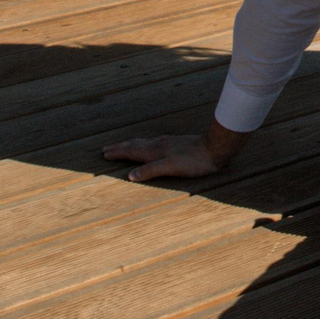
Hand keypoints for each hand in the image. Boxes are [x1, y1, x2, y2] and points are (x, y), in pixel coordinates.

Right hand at [103, 122, 241, 182]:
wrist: (215, 148)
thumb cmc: (194, 161)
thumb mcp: (171, 168)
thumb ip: (151, 171)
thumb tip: (130, 176)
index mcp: (155, 151)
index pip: (131, 152)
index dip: (118, 153)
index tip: (104, 153)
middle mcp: (158, 144)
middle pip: (135, 145)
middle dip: (120, 147)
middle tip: (106, 148)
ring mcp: (167, 142)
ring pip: (143, 142)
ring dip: (130, 144)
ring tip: (123, 145)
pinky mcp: (175, 143)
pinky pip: (153, 142)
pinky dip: (144, 144)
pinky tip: (149, 144)